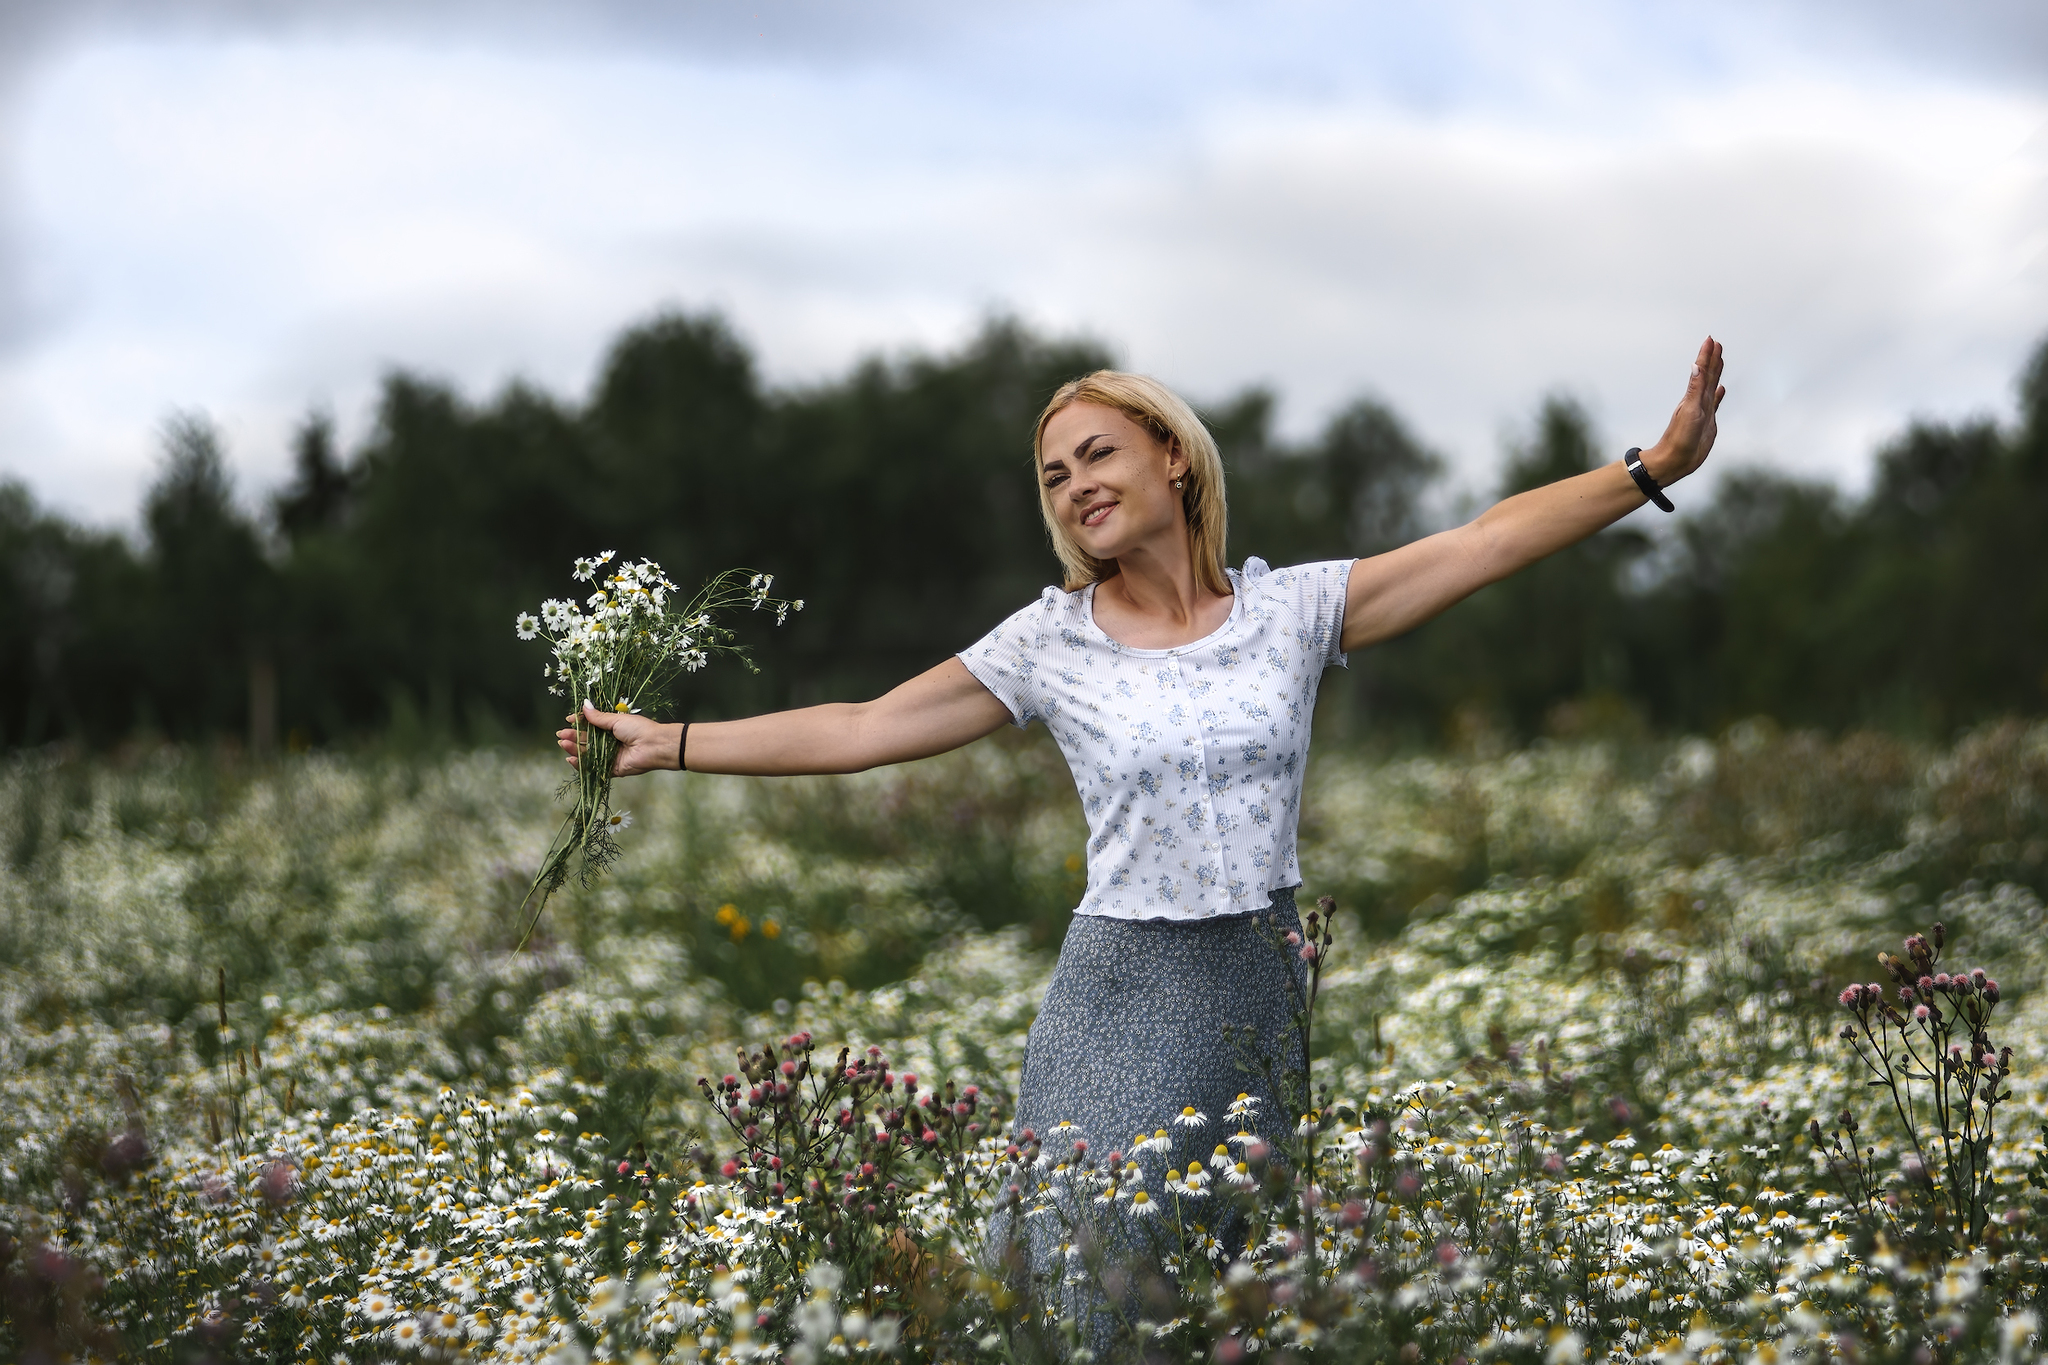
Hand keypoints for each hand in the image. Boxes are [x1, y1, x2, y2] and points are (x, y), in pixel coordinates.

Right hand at [555, 702, 675, 776]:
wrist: (654, 746)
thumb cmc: (639, 729)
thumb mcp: (616, 720)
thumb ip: (598, 717)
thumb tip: (584, 705)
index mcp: (613, 728)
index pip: (591, 725)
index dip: (579, 723)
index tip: (569, 719)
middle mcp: (610, 742)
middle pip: (587, 740)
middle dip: (573, 736)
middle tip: (561, 734)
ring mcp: (610, 756)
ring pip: (588, 754)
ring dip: (574, 749)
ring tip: (564, 743)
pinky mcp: (611, 769)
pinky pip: (593, 768)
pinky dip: (581, 764)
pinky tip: (571, 759)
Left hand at [1642, 336, 1725, 485]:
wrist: (1674, 461)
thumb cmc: (1680, 438)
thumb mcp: (1690, 411)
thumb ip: (1695, 388)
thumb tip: (1696, 365)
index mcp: (1694, 397)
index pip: (1702, 371)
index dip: (1706, 355)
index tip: (1711, 339)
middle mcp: (1698, 401)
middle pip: (1708, 375)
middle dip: (1712, 359)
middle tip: (1716, 343)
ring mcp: (1703, 411)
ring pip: (1711, 387)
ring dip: (1715, 373)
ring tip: (1719, 360)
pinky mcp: (1707, 423)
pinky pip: (1715, 404)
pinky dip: (1718, 395)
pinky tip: (1721, 390)